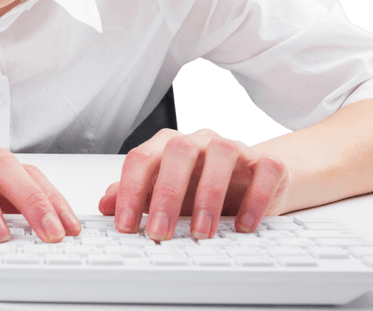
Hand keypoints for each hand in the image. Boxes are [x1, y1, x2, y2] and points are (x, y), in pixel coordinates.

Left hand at [98, 128, 289, 240]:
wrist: (251, 180)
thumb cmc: (200, 185)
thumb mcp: (163, 193)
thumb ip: (134, 195)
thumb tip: (105, 205)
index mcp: (168, 145)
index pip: (141, 158)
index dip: (130, 191)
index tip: (125, 225)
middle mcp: (199, 140)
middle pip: (179, 151)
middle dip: (166, 194)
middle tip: (159, 232)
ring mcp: (234, 147)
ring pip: (222, 153)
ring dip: (209, 195)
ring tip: (201, 233)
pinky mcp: (266, 162)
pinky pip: (264, 170)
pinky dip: (255, 198)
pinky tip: (243, 226)